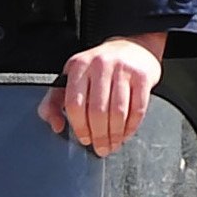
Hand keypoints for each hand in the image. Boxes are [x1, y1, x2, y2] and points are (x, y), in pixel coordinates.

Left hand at [41, 33, 166, 154]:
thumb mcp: (71, 77)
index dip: (78, 126)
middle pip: (97, 110)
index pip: (74, 103)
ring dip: (115, 134)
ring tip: (112, 145)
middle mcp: (100, 66)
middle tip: (100, 148)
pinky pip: (138, 109)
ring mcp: (123, 70)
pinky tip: (126, 134)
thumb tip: (55, 126)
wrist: (133, 47)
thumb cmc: (98, 68)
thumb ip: (54, 101)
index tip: (83, 138)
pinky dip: (131, 126)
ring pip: (118, 112)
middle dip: (99, 135)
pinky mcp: (143, 77)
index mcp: (78, 66)